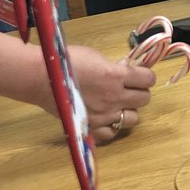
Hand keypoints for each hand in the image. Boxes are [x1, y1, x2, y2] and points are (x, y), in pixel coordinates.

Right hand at [40, 45, 154, 144]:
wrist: (41, 78)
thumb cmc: (66, 61)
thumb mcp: (95, 56)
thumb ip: (113, 66)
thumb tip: (125, 70)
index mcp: (117, 76)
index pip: (148, 79)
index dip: (146, 77)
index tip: (140, 75)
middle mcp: (115, 97)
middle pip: (144, 99)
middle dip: (139, 93)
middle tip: (129, 89)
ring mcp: (104, 115)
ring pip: (133, 119)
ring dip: (128, 111)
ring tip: (118, 105)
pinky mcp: (92, 127)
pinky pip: (111, 133)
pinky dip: (111, 127)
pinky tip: (105, 119)